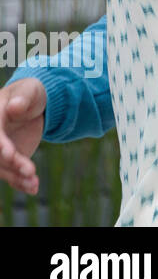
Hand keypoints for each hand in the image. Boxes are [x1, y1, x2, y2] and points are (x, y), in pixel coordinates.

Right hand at [0, 78, 45, 194]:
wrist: (34, 106)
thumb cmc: (30, 94)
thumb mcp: (30, 91)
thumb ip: (22, 99)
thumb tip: (14, 107)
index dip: (0, 145)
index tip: (10, 155)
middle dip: (11, 164)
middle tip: (29, 171)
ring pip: (3, 168)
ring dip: (17, 177)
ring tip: (34, 182)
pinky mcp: (9, 161)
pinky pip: (12, 173)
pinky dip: (21, 182)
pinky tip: (32, 187)